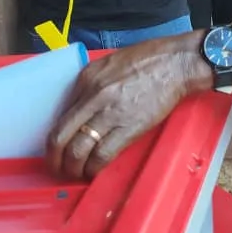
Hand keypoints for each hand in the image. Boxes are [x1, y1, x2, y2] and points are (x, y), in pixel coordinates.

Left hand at [46, 33, 210, 179]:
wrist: (177, 63)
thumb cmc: (149, 59)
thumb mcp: (111, 63)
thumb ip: (92, 85)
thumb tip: (82, 110)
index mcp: (87, 78)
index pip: (60, 116)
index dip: (56, 138)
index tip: (58, 148)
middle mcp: (93, 96)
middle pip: (60, 137)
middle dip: (55, 159)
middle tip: (58, 167)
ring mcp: (110, 113)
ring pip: (77, 151)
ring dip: (72, 168)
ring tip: (77, 173)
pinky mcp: (129, 127)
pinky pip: (102, 155)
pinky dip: (93, 169)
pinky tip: (94, 171)